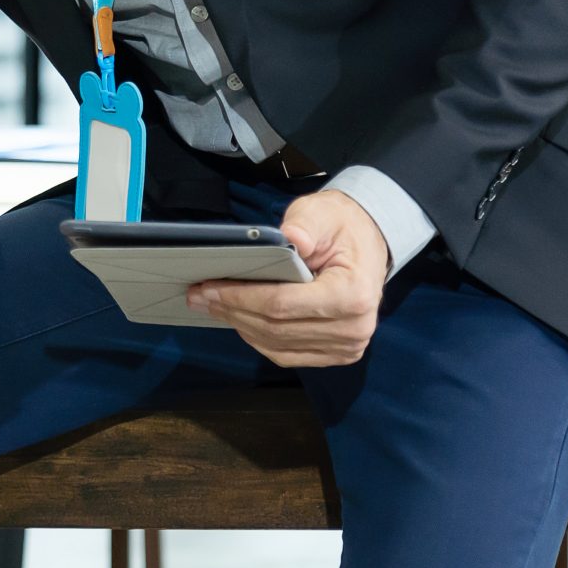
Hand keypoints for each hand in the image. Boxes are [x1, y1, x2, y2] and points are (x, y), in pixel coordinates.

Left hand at [186, 189, 389, 367]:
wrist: (368, 242)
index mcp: (352, 294)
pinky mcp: (337, 353)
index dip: (241, 297)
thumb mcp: (323, 213)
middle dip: (232, 310)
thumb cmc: (341, 227)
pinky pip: (288, 354)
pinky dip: (259, 339)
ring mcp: (347, 346)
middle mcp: (353, 328)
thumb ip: (306, 225)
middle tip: (199, 296)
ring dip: (241, 326)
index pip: (283, 304)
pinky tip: (239, 320)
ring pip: (277, 345)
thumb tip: (291, 240)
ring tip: (212, 306)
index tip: (208, 287)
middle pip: (276, 328)